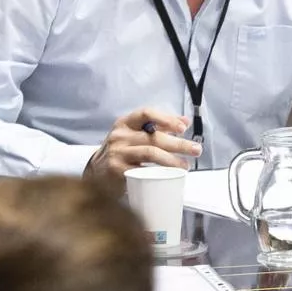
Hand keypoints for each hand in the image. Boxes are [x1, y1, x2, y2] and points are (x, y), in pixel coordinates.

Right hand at [87, 107, 201, 181]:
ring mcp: (118, 154)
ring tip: (185, 166)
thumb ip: (159, 127)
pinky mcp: (117, 172)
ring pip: (150, 153)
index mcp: (125, 123)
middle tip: (196, 150)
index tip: (182, 128)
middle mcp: (120, 136)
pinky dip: (158, 174)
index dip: (166, 118)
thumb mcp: (135, 134)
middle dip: (178, 144)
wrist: (95, 173)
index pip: (146, 113)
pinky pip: (142, 171)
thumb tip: (185, 121)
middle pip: (154, 137)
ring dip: (172, 160)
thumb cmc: (121, 151)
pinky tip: (168, 176)